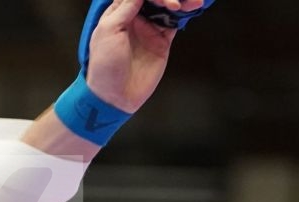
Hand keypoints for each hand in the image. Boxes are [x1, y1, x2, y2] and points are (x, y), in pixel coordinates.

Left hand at [85, 0, 202, 113]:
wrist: (116, 95)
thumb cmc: (105, 64)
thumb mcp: (109, 30)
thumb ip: (126, 7)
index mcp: (118, 12)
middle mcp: (135, 17)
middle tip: (173, 3)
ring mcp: (149, 29)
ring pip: (166, 7)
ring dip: (179, 1)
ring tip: (193, 1)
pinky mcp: (161, 41)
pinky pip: (174, 22)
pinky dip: (184, 14)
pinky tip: (192, 7)